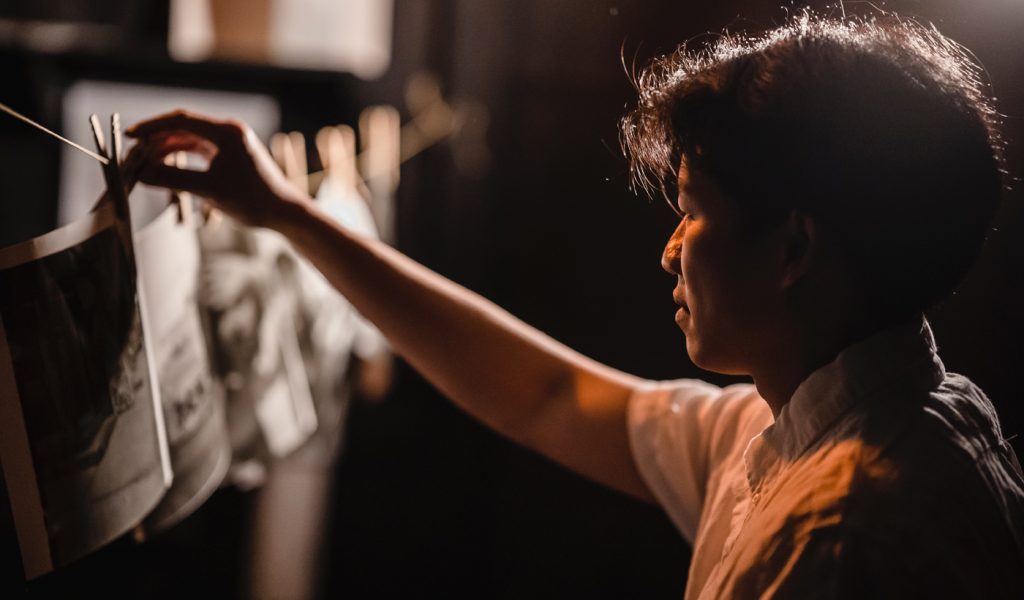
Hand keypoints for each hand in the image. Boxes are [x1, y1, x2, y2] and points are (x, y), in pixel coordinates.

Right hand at [126, 110, 306, 227]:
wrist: (283, 213)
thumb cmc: (253, 200)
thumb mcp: (209, 190)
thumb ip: (173, 179)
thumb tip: (141, 173)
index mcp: (227, 132)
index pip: (181, 120)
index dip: (153, 127)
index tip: (131, 136)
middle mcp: (229, 132)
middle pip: (184, 128)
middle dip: (158, 140)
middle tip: (135, 154)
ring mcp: (231, 143)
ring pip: (190, 140)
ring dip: (168, 150)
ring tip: (145, 163)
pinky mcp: (230, 156)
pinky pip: (200, 151)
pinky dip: (182, 158)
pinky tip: (165, 168)